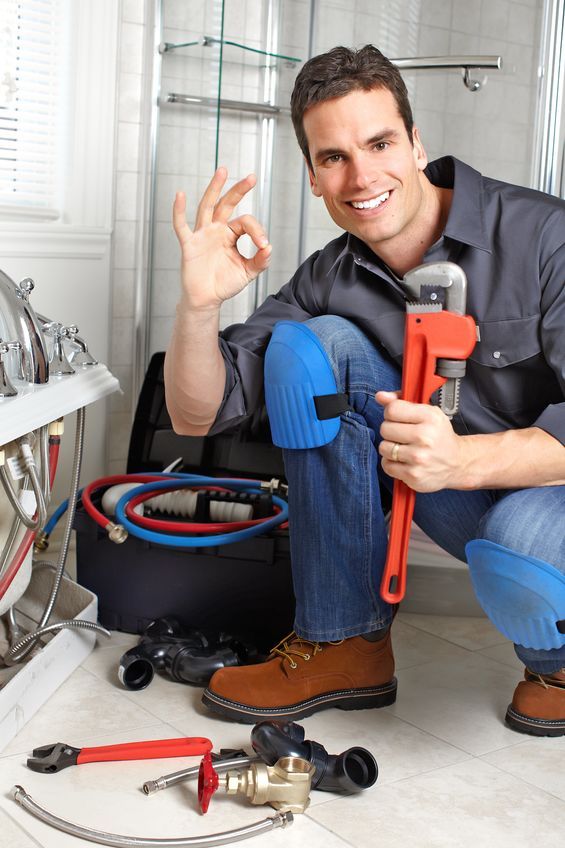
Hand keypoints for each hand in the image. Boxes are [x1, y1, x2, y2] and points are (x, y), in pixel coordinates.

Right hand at [173, 168, 271, 311]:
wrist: (207, 299)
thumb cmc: (224, 284)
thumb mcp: (247, 273)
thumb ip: (260, 261)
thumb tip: (269, 247)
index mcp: (231, 235)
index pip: (245, 223)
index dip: (257, 231)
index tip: (263, 246)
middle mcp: (216, 230)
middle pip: (227, 204)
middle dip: (239, 190)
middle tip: (252, 177)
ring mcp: (202, 235)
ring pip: (207, 207)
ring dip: (214, 189)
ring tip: (223, 171)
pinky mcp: (189, 245)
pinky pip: (181, 226)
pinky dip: (178, 211)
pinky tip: (180, 195)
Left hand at [376, 390, 466, 491]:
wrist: (457, 463)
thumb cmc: (439, 436)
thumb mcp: (427, 413)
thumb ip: (401, 402)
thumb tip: (380, 396)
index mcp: (430, 417)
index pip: (392, 409)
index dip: (391, 413)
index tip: (398, 417)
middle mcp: (425, 437)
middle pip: (385, 428)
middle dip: (391, 431)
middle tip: (403, 435)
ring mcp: (418, 458)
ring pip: (384, 447)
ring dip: (390, 448)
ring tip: (404, 448)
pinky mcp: (413, 475)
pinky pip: (387, 465)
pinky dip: (392, 463)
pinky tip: (404, 461)